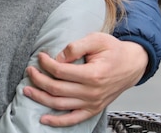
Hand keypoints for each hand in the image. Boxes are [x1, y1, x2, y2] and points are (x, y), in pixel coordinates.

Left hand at [23, 33, 147, 126]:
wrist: (132, 64)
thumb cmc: (114, 50)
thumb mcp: (96, 39)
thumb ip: (76, 47)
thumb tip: (58, 57)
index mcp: (93, 74)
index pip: (60, 71)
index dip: (46, 64)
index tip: (40, 56)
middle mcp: (92, 92)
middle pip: (56, 89)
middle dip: (38, 79)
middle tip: (30, 70)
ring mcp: (92, 103)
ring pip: (60, 105)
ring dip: (41, 98)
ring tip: (27, 90)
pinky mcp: (93, 109)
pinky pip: (73, 119)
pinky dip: (58, 122)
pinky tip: (44, 119)